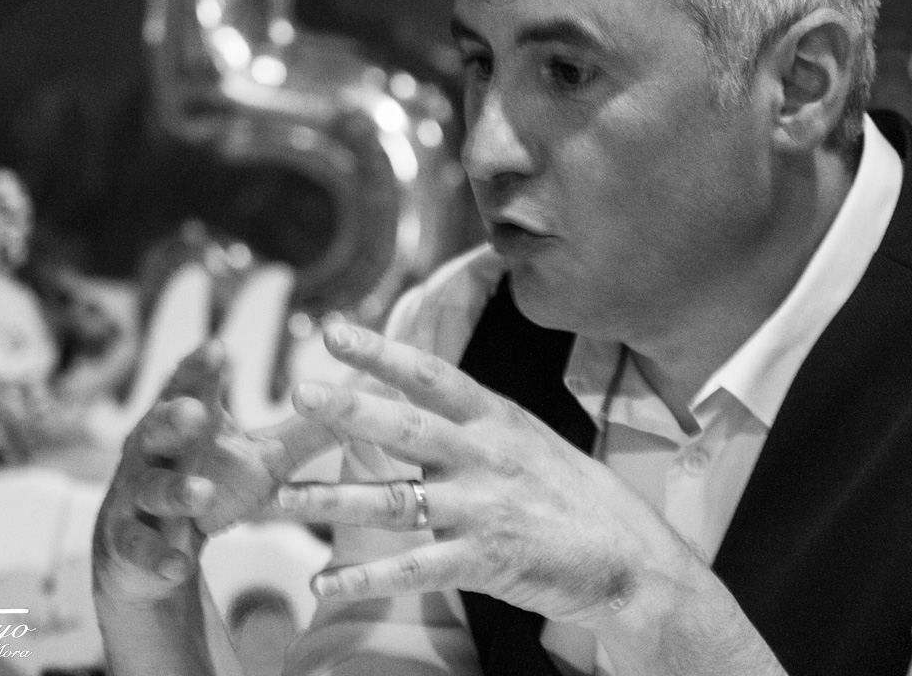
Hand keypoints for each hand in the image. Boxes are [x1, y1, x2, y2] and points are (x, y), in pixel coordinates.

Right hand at [93, 340, 343, 606]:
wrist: (155, 550)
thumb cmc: (216, 483)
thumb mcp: (268, 457)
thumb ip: (314, 431)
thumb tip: (372, 394)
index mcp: (188, 420)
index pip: (192, 385)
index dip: (201, 367)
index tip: (220, 348)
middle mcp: (154, 450)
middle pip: (158, 427)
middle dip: (174, 418)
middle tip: (195, 411)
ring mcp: (138, 496)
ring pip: (152, 488)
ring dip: (176, 491)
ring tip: (201, 493)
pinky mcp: (128, 543)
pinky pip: (140, 549)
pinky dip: (160, 557)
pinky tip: (179, 565)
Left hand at [272, 321, 703, 629]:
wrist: (630, 559)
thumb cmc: (575, 496)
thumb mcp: (530, 440)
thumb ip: (476, 423)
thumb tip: (421, 398)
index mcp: (496, 420)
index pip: (431, 376)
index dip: (381, 351)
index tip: (334, 329)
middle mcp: (485, 456)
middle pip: (406, 428)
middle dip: (350, 409)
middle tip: (299, 392)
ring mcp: (482, 508)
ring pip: (394, 501)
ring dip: (331, 502)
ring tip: (281, 500)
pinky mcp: (482, 559)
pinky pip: (412, 568)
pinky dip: (365, 577)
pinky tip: (324, 582)